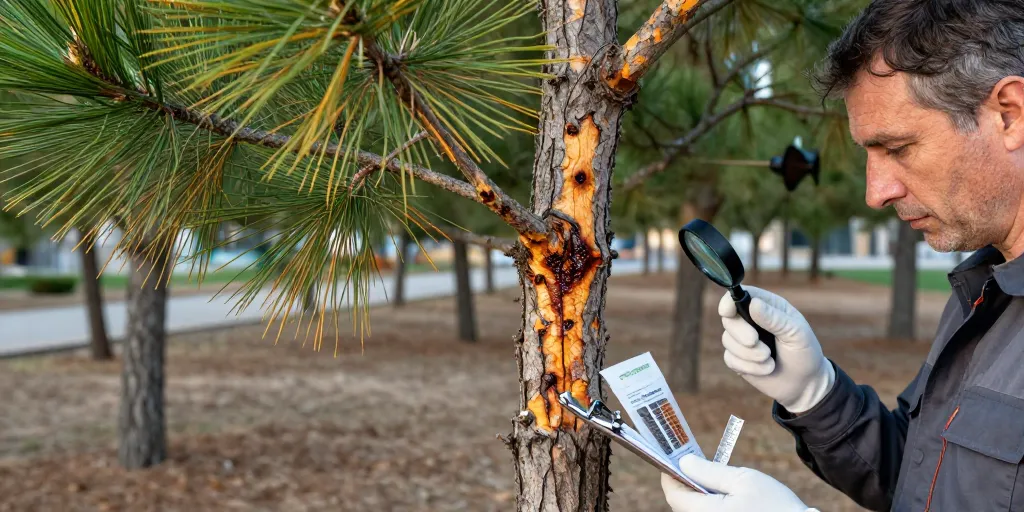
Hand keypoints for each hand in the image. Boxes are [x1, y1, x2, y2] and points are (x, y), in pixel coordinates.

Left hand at [661, 454, 815, 511]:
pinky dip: (708, 502)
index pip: (674, 494)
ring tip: (709, 475)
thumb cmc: (775, 506)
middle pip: (681, 503)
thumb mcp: (743, 480)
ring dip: (696, 492)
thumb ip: (710, 471)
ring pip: (693, 509)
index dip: (669, 474)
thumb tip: (684, 462)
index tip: (673, 458)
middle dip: (683, 481)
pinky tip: (720, 492)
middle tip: (692, 461)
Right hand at [718, 286, 834, 412]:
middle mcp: (751, 320)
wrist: (804, 385)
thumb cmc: (804, 354)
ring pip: (727, 340)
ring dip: (749, 354)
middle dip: (740, 333)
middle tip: (755, 341)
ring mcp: (742, 340)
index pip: (741, 295)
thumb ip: (775, 318)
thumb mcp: (796, 333)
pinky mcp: (738, 359)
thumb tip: (753, 304)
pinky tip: (765, 369)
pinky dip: (748, 366)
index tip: (727, 311)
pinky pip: (730, 359)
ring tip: (769, 360)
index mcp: (768, 306)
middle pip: (729, 319)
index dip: (729, 301)